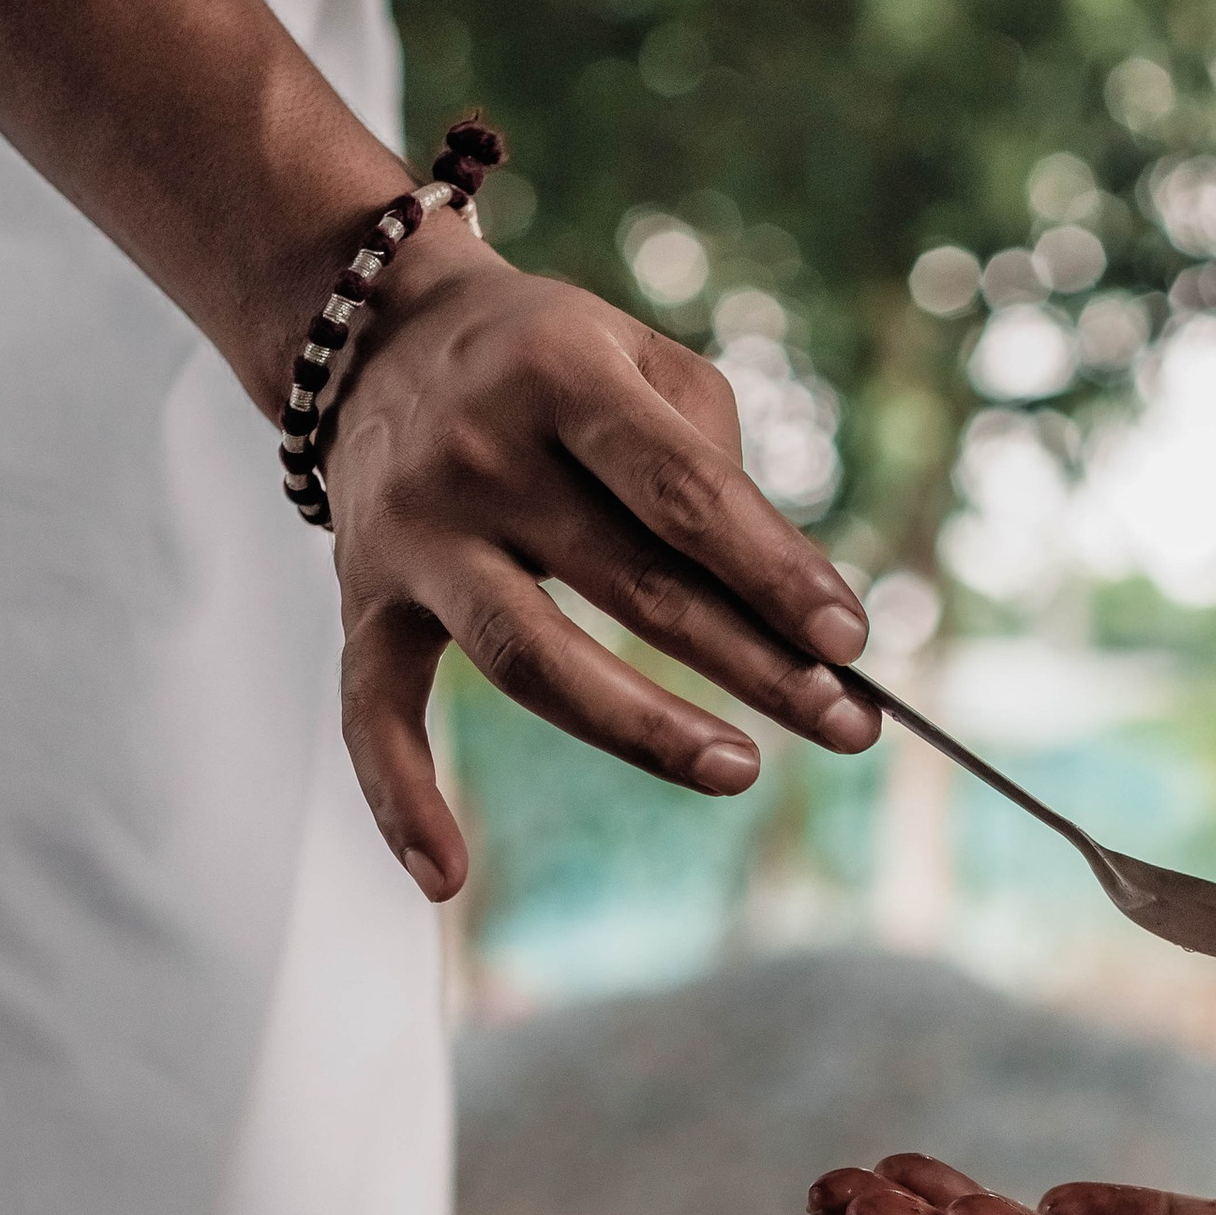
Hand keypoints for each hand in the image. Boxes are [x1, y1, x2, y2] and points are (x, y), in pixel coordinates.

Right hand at [324, 232, 879, 900]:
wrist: (370, 337)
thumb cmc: (550, 362)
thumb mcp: (637, 355)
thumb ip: (711, 456)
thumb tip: (778, 597)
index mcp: (562, 378)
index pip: (687, 493)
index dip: (775, 572)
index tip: (851, 640)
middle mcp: (478, 455)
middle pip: (631, 583)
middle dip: (753, 665)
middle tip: (847, 726)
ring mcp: (413, 536)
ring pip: (528, 658)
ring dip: (639, 728)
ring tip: (739, 769)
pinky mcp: (363, 601)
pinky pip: (371, 713)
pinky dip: (399, 798)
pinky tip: (447, 877)